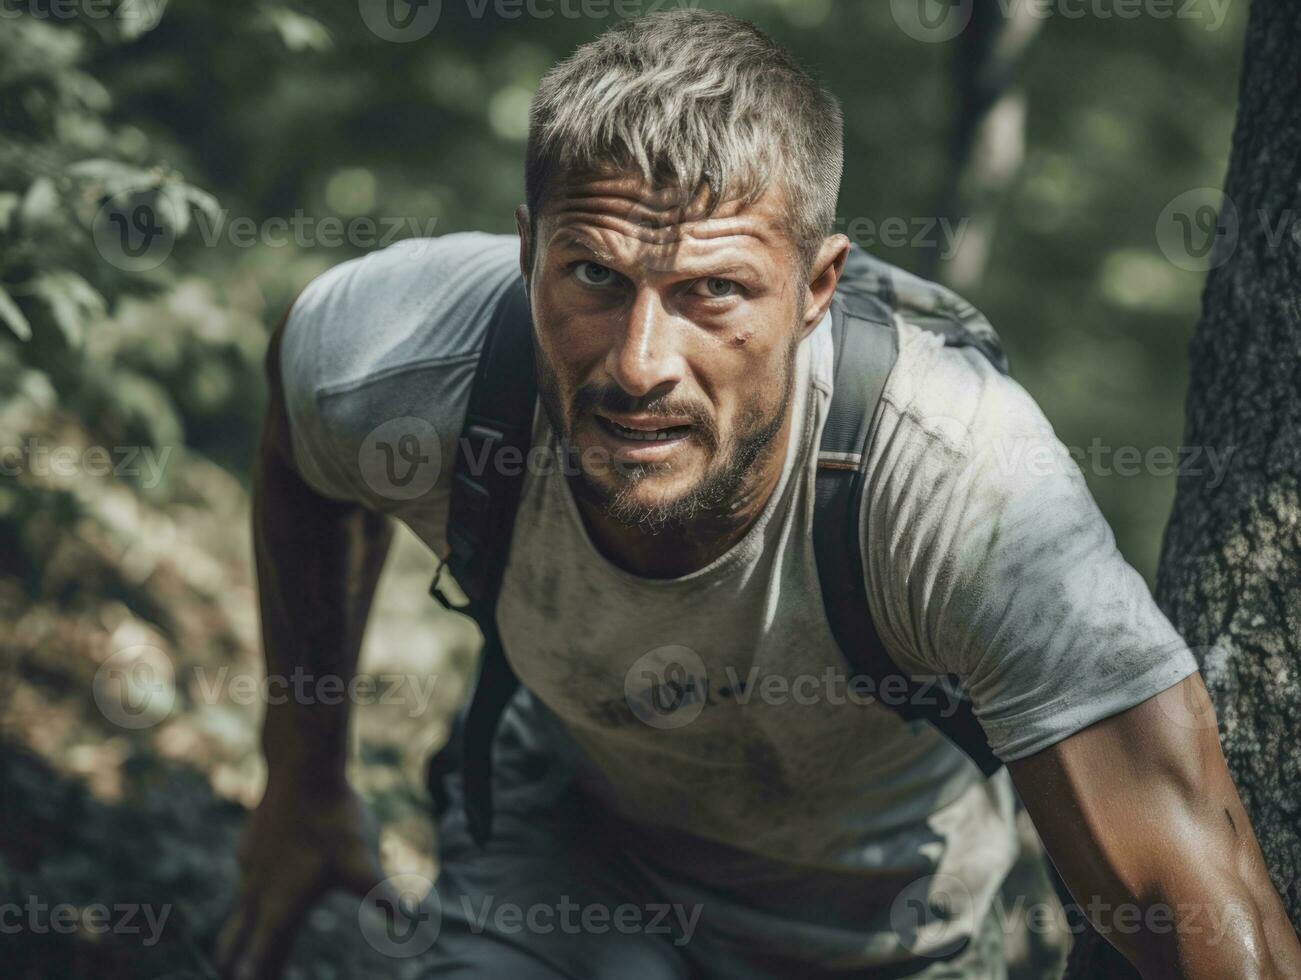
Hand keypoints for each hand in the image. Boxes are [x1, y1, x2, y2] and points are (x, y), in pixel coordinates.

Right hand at [215, 778, 386, 979]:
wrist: (303, 769)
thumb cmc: (334, 820)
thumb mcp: (363, 862)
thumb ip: (383, 896)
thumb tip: (413, 922)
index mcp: (280, 907)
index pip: (258, 961)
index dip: (257, 979)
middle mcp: (257, 893)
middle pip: (234, 945)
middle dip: (238, 964)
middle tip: (248, 976)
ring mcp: (250, 868)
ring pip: (239, 913)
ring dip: (243, 936)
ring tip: (254, 946)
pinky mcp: (251, 845)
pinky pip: (247, 880)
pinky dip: (254, 898)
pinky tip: (270, 887)